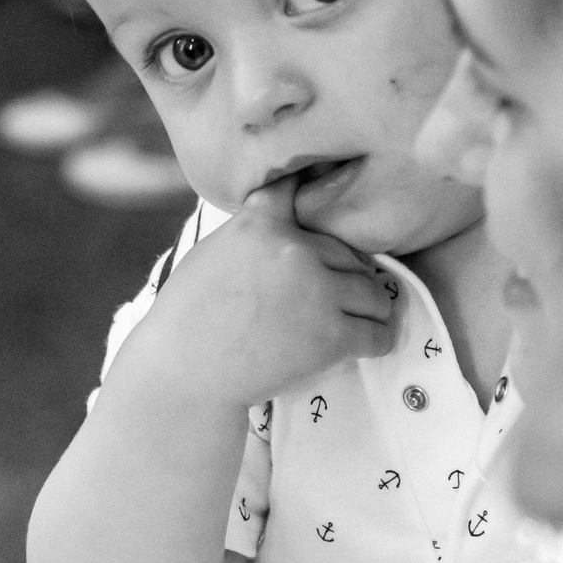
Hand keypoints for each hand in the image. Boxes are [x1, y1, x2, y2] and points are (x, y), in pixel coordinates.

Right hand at [122, 174, 396, 410]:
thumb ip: (251, 233)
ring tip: (363, 315)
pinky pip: (377, 332)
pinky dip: (377, 338)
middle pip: (348, 251)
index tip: (326, 187)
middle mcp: (295, 250)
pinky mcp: (331, 337)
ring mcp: (317, 293)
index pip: (298, 189)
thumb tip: (278, 221)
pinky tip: (369, 341)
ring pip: (373, 290)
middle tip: (342, 291)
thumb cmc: (185, 318)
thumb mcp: (212, 254)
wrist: (185, 374)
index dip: (314, 191)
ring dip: (370, 304)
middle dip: (347, 272)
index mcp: (261, 224)